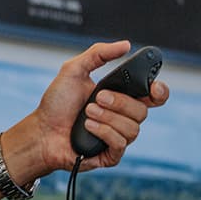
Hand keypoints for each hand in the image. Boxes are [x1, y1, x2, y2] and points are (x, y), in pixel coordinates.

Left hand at [29, 41, 169, 173]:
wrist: (40, 130)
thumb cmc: (56, 102)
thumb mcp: (73, 70)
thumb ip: (98, 54)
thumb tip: (126, 45)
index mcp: (121, 97)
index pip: (153, 96)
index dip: (160, 92)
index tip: (153, 87)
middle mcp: (123, 118)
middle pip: (143, 111)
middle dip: (119, 102)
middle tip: (97, 98)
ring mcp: (118, 137)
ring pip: (133, 128)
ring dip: (107, 117)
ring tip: (87, 113)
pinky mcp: (110, 154)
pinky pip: (120, 143)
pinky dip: (104, 132)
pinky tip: (88, 127)